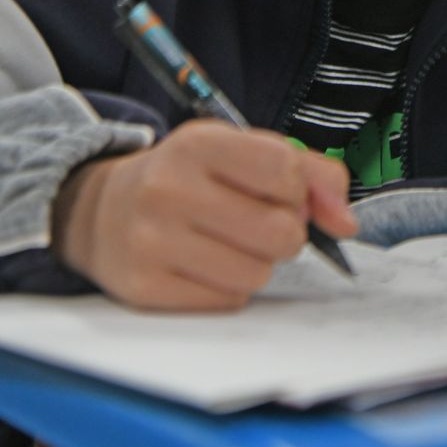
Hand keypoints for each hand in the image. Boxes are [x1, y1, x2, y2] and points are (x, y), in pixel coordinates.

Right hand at [51, 120, 358, 310]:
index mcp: (198, 144)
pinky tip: (202, 266)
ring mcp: (151, 240)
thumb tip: (347, 223)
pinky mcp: (143, 288)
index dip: (297, 190)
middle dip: (285, 233)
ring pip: (258, 273)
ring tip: (227, 244)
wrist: (99, 211)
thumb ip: (312, 173)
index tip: (279, 191)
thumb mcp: (241, 153)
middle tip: (258, 223)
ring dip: (257, 264)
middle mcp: (168, 189)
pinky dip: (228, 289)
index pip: (286, 172)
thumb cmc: (189, 179)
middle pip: (281, 232)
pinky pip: (228, 301)